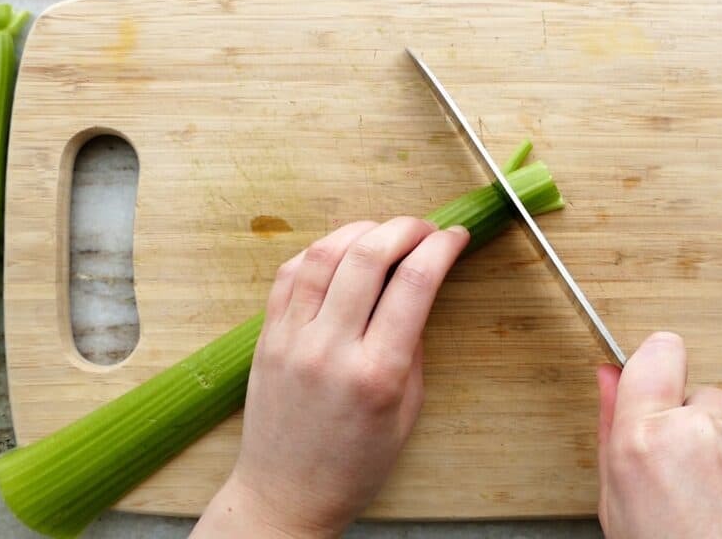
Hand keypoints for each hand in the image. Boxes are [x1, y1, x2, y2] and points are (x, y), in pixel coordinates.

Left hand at [192, 217, 468, 537]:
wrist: (286, 495)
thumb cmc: (354, 465)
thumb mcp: (407, 413)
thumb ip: (414, 348)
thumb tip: (417, 292)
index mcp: (377, 374)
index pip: (416, 284)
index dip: (442, 248)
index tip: (455, 236)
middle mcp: (330, 349)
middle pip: (369, 255)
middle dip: (406, 227)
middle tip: (424, 228)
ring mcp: (292, 339)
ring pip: (324, 254)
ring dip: (361, 229)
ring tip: (384, 232)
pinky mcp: (266, 337)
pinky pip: (288, 273)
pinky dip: (319, 250)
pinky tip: (340, 251)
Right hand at [596, 332, 721, 538]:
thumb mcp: (617, 504)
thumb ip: (612, 428)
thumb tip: (607, 375)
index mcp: (645, 441)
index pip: (657, 354)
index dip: (656, 367)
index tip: (656, 379)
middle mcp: (703, 434)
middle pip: (701, 399)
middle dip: (694, 428)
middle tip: (686, 484)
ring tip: (719, 513)